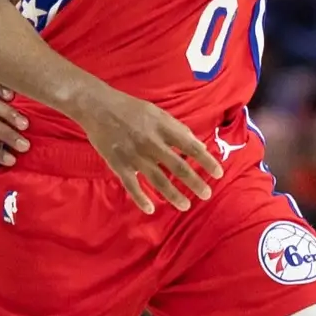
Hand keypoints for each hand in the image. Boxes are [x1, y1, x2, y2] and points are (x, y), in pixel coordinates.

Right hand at [72, 84, 218, 213]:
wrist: (96, 106)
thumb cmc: (130, 108)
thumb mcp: (157, 112)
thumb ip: (176, 128)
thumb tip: (195, 143)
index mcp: (163, 128)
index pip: (191, 147)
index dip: (207, 161)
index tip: (218, 174)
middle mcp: (151, 143)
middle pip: (178, 167)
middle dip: (195, 182)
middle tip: (207, 194)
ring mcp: (134, 156)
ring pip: (158, 180)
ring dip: (174, 195)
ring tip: (186, 206)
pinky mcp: (118, 164)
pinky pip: (131, 185)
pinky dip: (140, 199)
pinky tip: (150, 209)